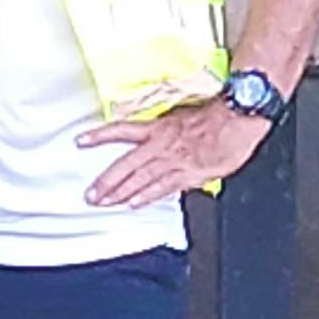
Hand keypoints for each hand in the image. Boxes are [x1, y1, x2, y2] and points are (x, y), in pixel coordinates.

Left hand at [79, 93, 273, 206]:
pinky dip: (147, 197)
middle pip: (126, 165)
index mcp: (158, 127)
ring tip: (105, 202)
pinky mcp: (188, 174)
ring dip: (121, 193)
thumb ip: (167, 130)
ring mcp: (173, 161)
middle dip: (106, 182)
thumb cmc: (215, 114)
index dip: (100, 136)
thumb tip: (155, 138)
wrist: (237, 119)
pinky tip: (134, 204)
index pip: (121, 130)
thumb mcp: (183, 115)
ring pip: (140, 180)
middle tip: (91, 194)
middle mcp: (161, 145)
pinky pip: (163, 189)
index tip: (82, 141)